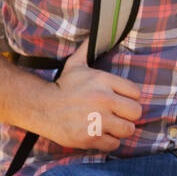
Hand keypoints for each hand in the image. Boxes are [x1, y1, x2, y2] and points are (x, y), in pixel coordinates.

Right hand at [39, 35, 143, 150]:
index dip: (131, 99)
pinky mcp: (89, 137)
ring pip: (127, 130)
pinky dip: (108, 142)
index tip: (121, 101)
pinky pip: (113, 144)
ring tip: (110, 126)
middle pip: (136, 113)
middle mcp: (102, 100)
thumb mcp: (76, 65)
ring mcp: (96, 119)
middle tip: (119, 116)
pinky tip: (99, 135)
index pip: (136, 93)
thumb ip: (88, 49)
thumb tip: (97, 31)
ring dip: (120, 130)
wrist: (40, 106)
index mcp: (103, 81)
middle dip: (129, 116)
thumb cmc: (62, 86)